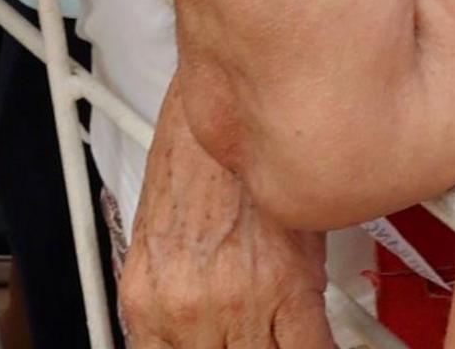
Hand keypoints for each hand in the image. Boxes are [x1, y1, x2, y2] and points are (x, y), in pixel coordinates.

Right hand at [122, 102, 334, 348]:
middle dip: (264, 344)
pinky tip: (195, 332)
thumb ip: (307, 305)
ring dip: (222, 344)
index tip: (306, 344)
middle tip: (265, 327)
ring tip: (232, 324)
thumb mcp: (306, 243)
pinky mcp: (139, 297)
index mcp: (281, 289)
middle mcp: (229, 302)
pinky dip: (177, 344)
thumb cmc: (250, 172)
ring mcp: (180, 304)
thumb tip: (314, 339)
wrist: (202, 127)